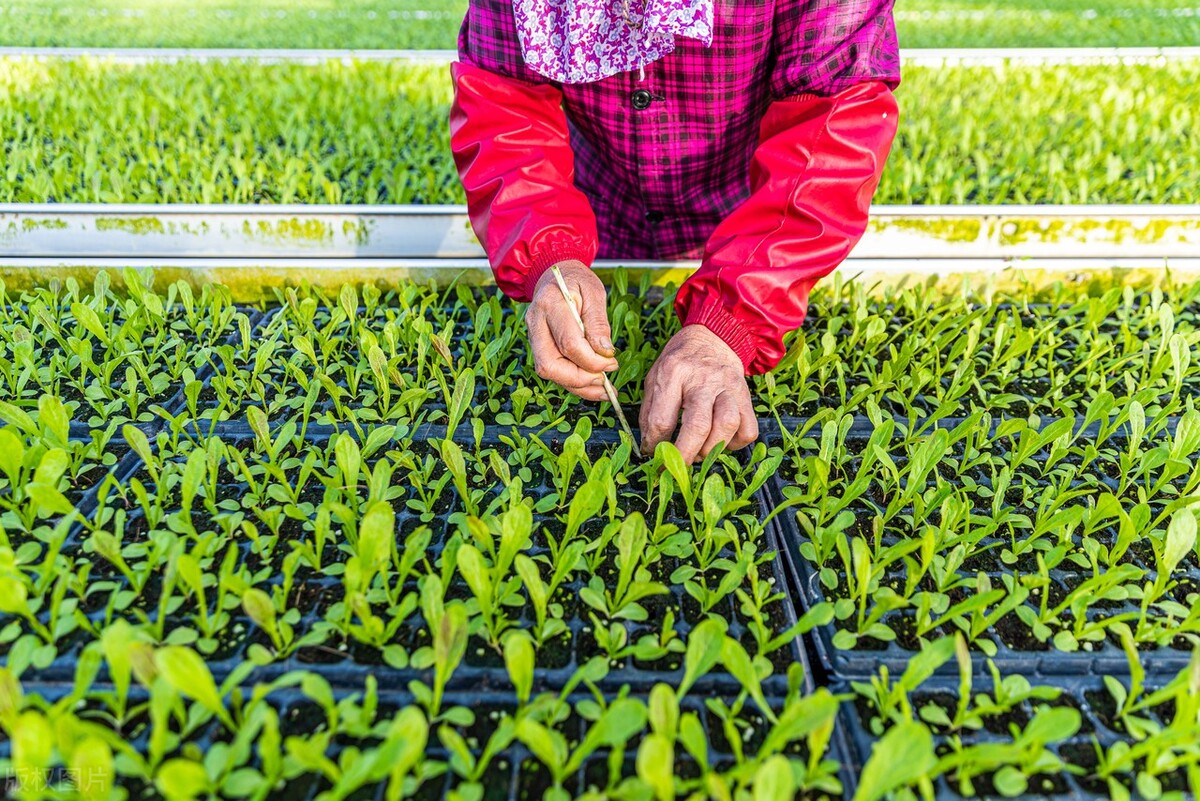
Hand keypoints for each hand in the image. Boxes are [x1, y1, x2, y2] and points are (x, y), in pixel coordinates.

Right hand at [526, 260, 618, 400]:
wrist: (555, 275)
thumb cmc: (577, 281)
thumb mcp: (595, 293)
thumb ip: (599, 323)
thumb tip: (605, 353)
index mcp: (551, 305)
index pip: (569, 343)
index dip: (592, 360)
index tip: (612, 363)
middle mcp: (536, 324)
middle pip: (550, 365)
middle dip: (580, 379)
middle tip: (605, 380)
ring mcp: (533, 337)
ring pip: (549, 372)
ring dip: (577, 386)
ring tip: (604, 389)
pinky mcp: (538, 347)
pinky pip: (553, 371)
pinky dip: (573, 383)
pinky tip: (593, 386)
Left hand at [640, 325, 757, 463]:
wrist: (714, 337)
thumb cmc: (680, 362)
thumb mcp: (655, 377)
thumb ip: (650, 412)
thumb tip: (650, 448)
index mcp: (673, 373)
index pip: (661, 419)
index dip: (655, 445)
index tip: (653, 456)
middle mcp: (703, 379)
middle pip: (697, 425)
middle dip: (684, 455)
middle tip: (675, 468)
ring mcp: (728, 387)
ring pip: (727, 426)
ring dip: (711, 449)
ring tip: (699, 453)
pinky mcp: (746, 396)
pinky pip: (747, 429)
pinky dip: (734, 444)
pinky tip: (720, 441)